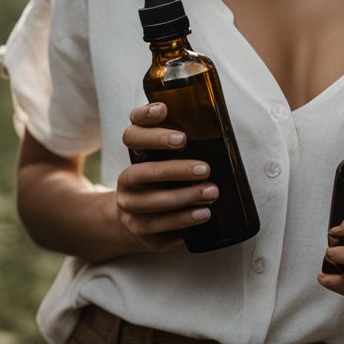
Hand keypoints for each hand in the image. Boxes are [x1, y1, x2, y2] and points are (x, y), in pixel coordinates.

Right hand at [113, 102, 217, 253]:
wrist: (136, 221)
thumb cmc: (164, 182)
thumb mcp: (168, 158)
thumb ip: (181, 141)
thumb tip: (216, 123)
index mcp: (134, 155)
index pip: (132, 134)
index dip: (145, 120)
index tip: (166, 111)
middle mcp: (127, 181)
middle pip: (142, 171)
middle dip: (175, 169)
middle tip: (205, 168)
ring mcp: (130, 209)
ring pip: (153, 203)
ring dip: (185, 197)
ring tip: (212, 192)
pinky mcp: (141, 232)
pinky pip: (161, 228)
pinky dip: (183, 221)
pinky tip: (203, 214)